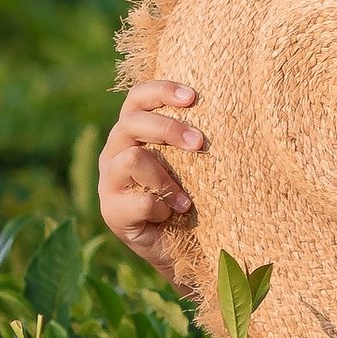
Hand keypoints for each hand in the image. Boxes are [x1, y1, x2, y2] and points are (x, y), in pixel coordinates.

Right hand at [100, 80, 202, 279]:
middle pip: (132, 123)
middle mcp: (114, 151)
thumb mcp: (188, 163)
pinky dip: (163, 208)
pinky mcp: (111, 211)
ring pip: (133, 159)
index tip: (192, 97)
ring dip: (166, 179)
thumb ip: (189, 139)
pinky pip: (141, 200)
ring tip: (186, 200)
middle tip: (200, 143)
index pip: (137, 98)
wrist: (176, 246)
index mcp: (131, 132)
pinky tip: (173, 215)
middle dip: (169, 129)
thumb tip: (227, 110)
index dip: (161, 91)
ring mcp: (108, 181)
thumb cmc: (185, 195)